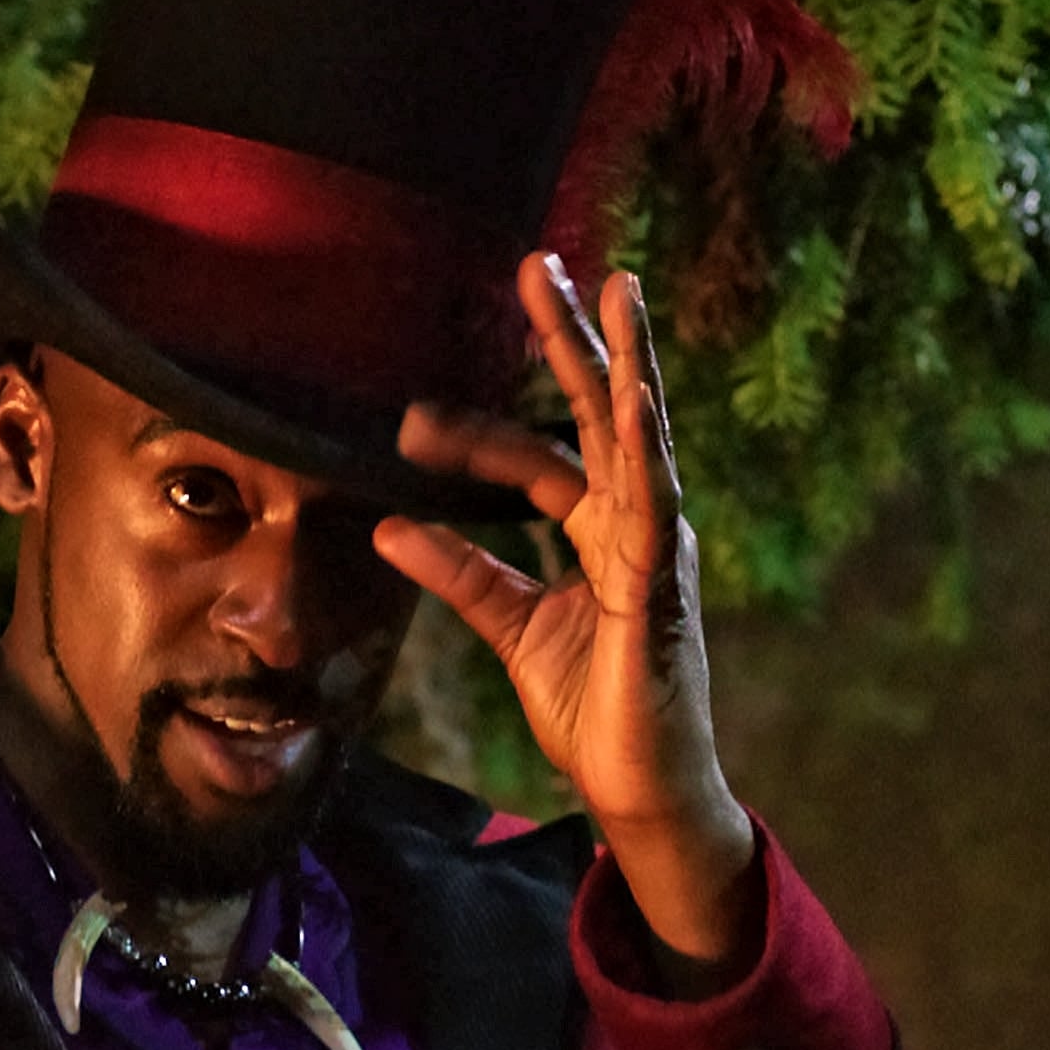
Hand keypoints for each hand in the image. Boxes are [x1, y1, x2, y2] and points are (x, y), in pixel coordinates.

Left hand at [374, 254, 757, 976]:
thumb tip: (387, 527)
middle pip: (601, 414)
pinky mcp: (662, 587)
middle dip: (574, 339)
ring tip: (622, 290)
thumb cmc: (594, 708)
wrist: (637, 787)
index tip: (407, 428)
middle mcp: (636, 525)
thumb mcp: (511, 628)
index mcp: (602, 532)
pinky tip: (638, 400)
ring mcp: (657, 549)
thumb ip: (461, 573)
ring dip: (629, 362)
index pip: (538, 458)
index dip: (474, 436)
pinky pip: (655, 508)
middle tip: (542, 263)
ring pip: (640, 439)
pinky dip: (648, 451)